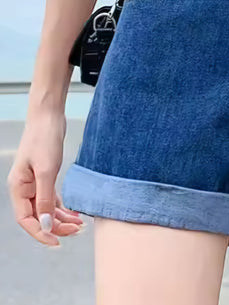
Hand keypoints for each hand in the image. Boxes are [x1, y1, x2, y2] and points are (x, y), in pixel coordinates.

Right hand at [7, 110, 82, 246]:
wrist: (49, 117)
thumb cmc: (44, 139)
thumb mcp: (46, 170)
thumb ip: (44, 198)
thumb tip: (44, 224)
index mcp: (18, 188)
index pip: (26, 220)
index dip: (40, 233)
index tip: (57, 242)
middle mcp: (24, 188)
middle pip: (37, 217)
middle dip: (56, 227)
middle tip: (76, 232)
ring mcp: (34, 183)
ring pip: (46, 209)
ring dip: (61, 218)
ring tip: (79, 225)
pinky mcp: (46, 176)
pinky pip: (52, 198)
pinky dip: (63, 207)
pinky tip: (75, 213)